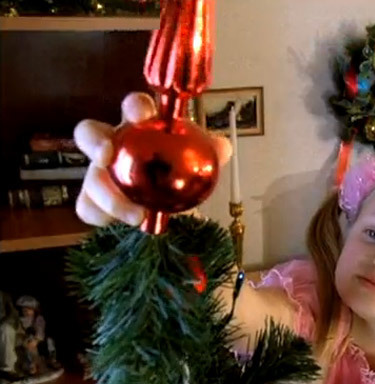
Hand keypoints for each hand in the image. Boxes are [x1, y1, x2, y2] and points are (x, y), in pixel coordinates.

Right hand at [74, 92, 231, 226]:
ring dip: (109, 197)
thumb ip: (210, 151)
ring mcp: (99, 172)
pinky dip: (103, 216)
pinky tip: (126, 223)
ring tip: (137, 215)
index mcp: (141, 126)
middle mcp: (114, 145)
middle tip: (106, 157)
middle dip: (95, 141)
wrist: (171, 198)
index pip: (134, 107)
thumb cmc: (181, 167)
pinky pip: (87, 207)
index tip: (142, 114)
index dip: (135, 106)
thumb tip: (222, 147)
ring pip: (89, 178)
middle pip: (89, 132)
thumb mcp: (199, 157)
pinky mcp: (94, 199)